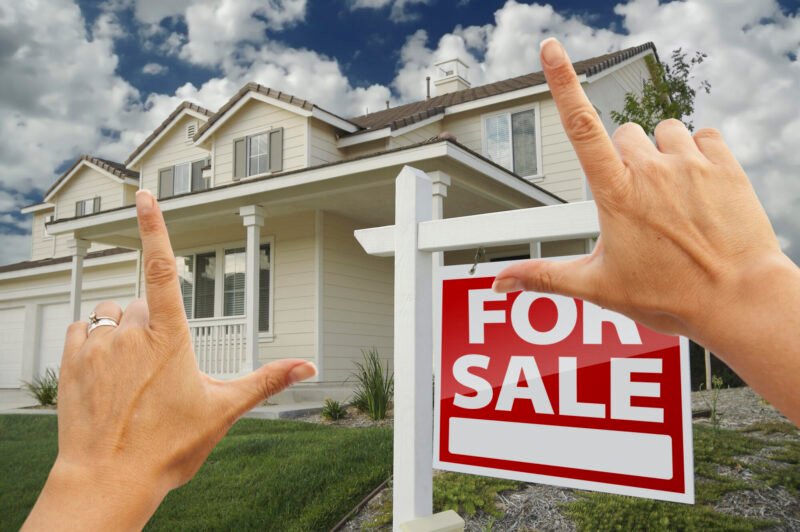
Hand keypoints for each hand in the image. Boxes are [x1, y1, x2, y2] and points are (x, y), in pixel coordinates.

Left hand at [24, 190, 315, 529]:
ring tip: (130, 375)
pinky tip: (105, 372)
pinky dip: (93, 342)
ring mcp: (95, 345)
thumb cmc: (167, 447)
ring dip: (121, 332)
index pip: (162, 268)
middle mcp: (129, 332)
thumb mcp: (224, 410)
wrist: (108, 480)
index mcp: (168, 336)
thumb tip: (308, 366)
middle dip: (151, 326)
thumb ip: (266, 380)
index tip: (145, 195)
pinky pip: (80, 331)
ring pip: (110, 316)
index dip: (155, 227)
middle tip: (159, 372)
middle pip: (141, 305)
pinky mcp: (70, 360)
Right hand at [493, 38, 799, 425]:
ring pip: (664, 131)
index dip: (562, 82)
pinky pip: (705, 135)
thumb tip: (499, 281)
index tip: (551, 49)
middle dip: (624, 160)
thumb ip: (543, 276)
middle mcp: (651, 169)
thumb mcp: (597, 287)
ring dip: (662, 154)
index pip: (579, 126)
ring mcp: (691, 164)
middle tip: (639, 203)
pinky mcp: (726, 165)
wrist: (739, 300)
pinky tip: (699, 185)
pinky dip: (699, 153)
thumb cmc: (670, 296)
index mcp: (615, 193)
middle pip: (624, 135)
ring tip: (672, 196)